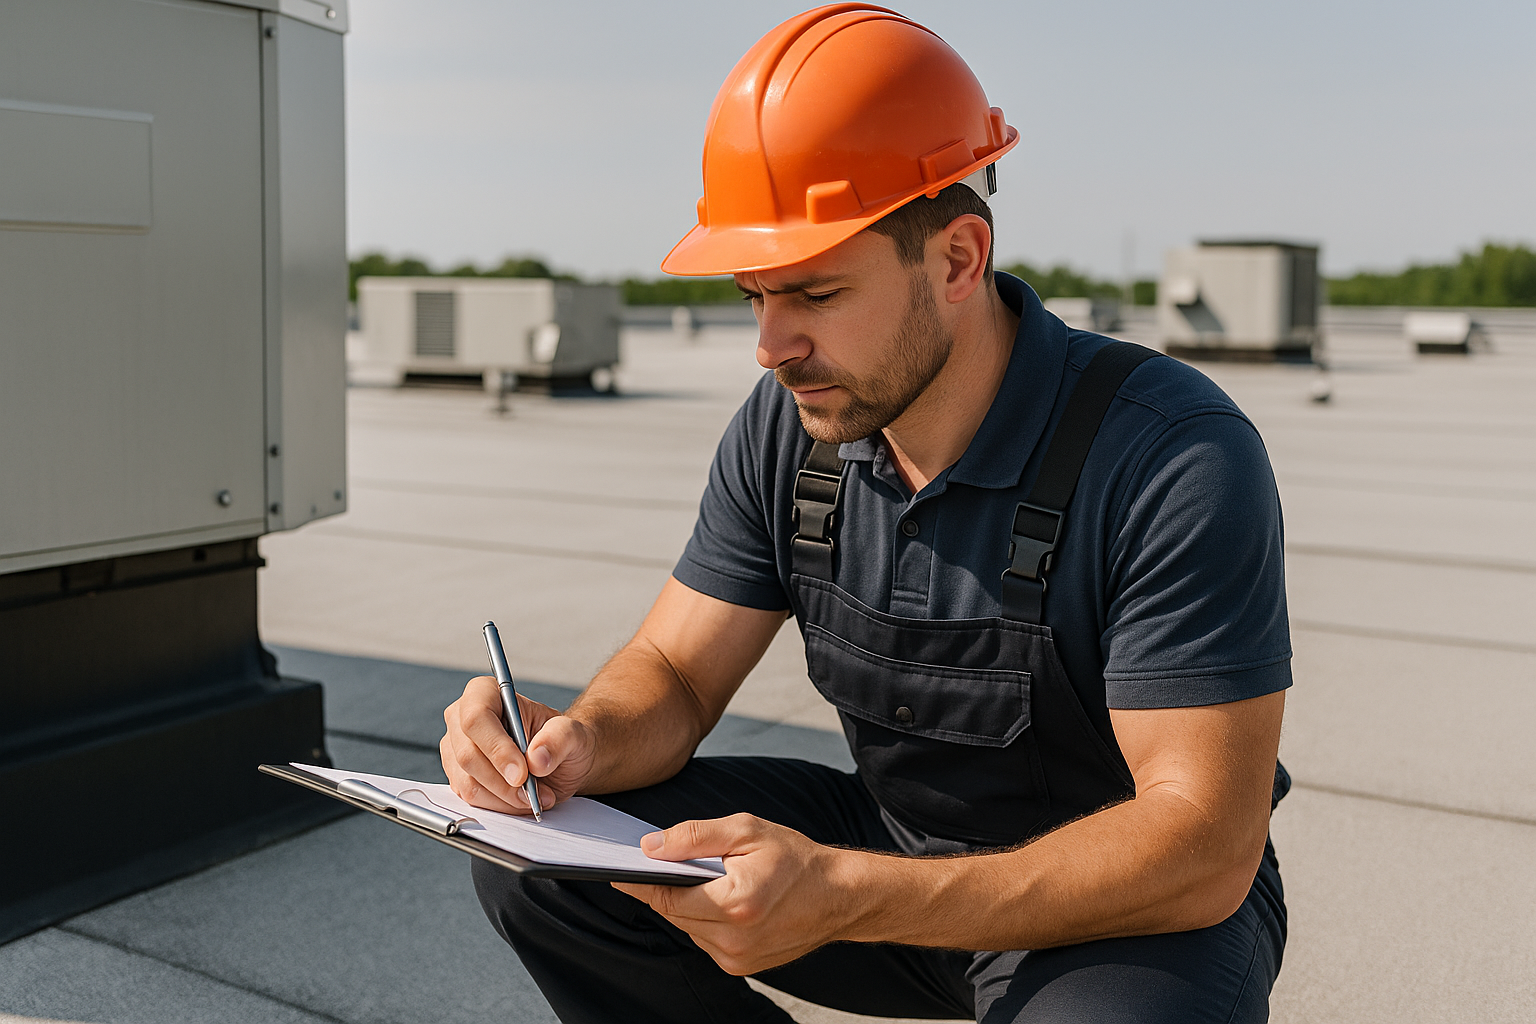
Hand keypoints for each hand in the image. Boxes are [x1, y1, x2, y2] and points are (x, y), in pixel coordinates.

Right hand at [440, 675, 595, 814]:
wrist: (559, 761)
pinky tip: (520, 799)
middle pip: (468, 755)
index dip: (497, 749)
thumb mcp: (573, 733)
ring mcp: (455, 748)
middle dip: (503, 782)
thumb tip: (536, 758)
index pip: (477, 717)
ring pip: (468, 782)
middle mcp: (462, 718)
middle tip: (532, 793)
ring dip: (504, 797)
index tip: (521, 774)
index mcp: (486, 693)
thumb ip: (559, 738)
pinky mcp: (457, 775)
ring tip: (533, 796)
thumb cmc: (561, 739)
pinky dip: (498, 805)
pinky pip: (470, 798)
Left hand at [612, 814, 858, 974]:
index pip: (666, 897)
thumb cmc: (795, 858)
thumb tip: (650, 848)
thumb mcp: (746, 831)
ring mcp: (737, 959)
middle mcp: (733, 939)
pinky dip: (705, 919)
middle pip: (674, 913)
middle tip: (666, 861)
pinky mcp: (740, 967)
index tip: (615, 870)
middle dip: (668, 887)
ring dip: (689, 904)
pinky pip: (705, 939)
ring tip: (711, 879)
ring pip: (688, 927)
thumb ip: (694, 838)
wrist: (838, 896)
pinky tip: (724, 899)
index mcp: (735, 904)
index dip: (638, 883)